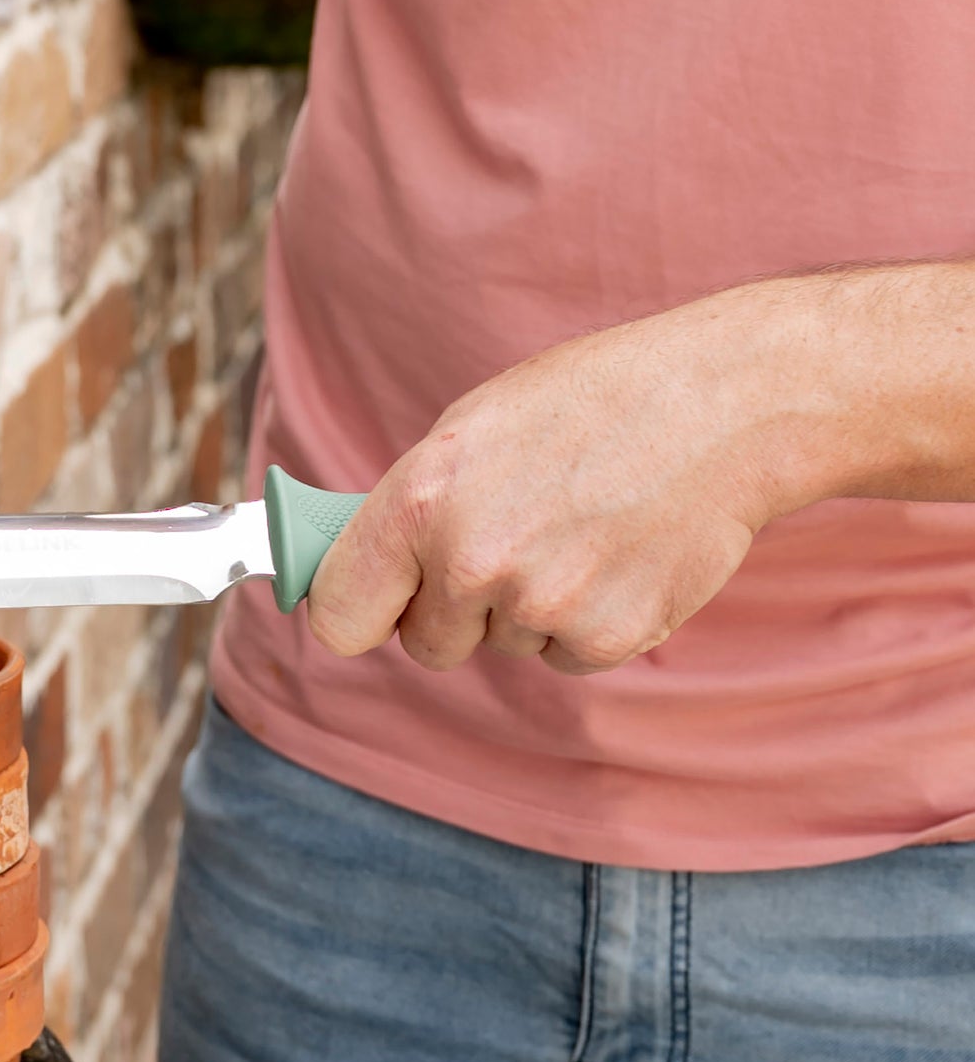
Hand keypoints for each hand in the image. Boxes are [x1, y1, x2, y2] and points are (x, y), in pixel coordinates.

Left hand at [305, 292, 803, 674]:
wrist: (724, 404)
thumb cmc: (590, 404)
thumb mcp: (472, 430)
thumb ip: (410, 511)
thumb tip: (362, 574)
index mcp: (420, 502)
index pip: (338, 617)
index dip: (361, 613)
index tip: (378, 605)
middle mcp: (470, 562)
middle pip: (425, 645)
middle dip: (455, 611)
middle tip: (510, 544)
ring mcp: (538, 605)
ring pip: (501, 646)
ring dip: (528, 608)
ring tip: (578, 529)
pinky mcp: (603, 637)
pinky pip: (564, 657)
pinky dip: (586, 623)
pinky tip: (616, 557)